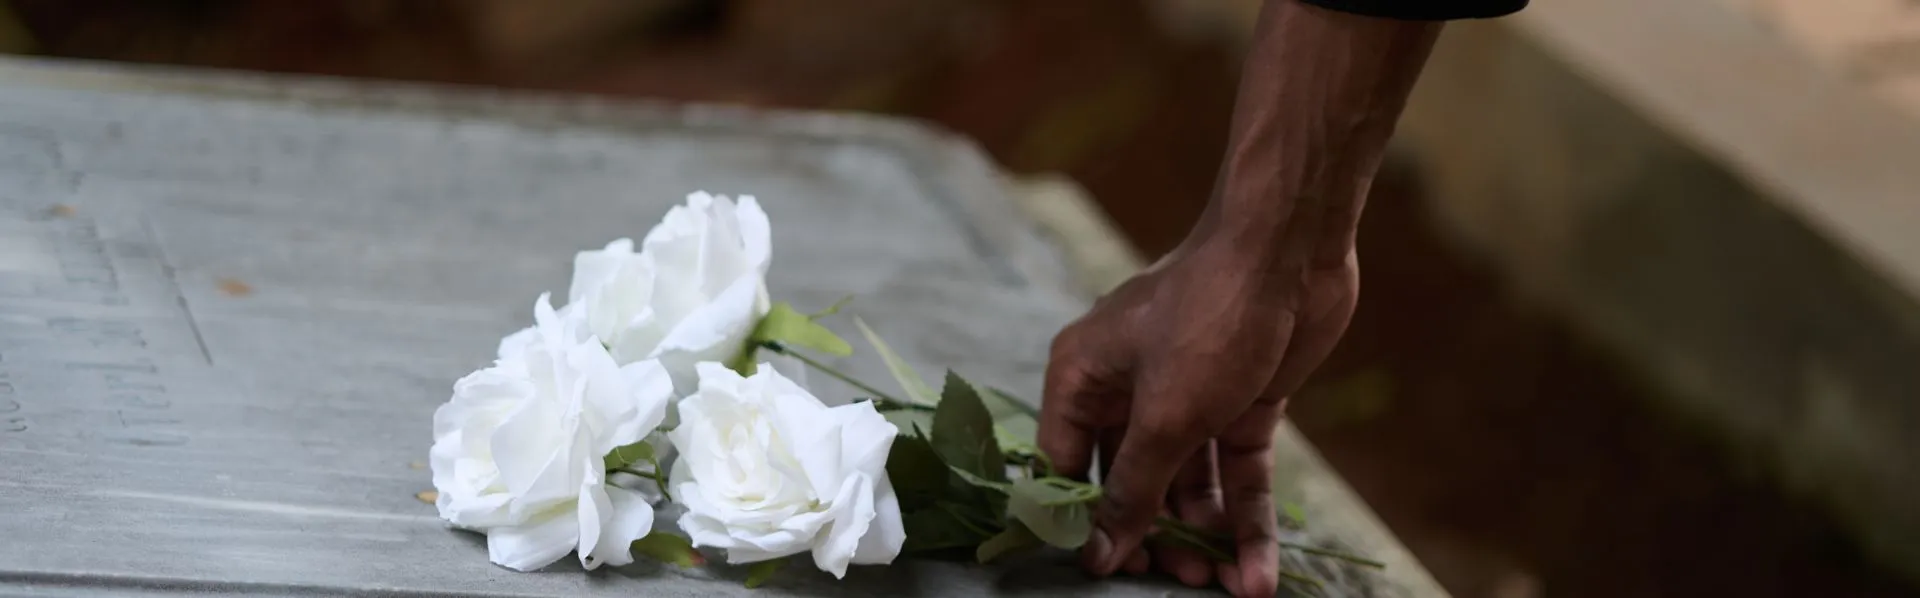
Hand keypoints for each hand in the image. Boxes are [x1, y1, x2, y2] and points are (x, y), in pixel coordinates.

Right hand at [1039, 237, 1357, 597]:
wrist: (1291, 250)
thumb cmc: (1209, 319)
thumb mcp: (1164, 417)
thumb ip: (1132, 491)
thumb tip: (1097, 555)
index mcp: (1082, 377)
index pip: (1064, 465)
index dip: (1083, 520)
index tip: (1107, 572)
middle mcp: (1127, 389)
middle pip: (1131, 481)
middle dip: (1157, 535)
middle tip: (1178, 580)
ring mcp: (1186, 395)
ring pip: (1188, 482)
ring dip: (1205, 535)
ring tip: (1223, 586)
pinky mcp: (1240, 402)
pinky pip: (1235, 471)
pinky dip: (1247, 518)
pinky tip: (1259, 571)